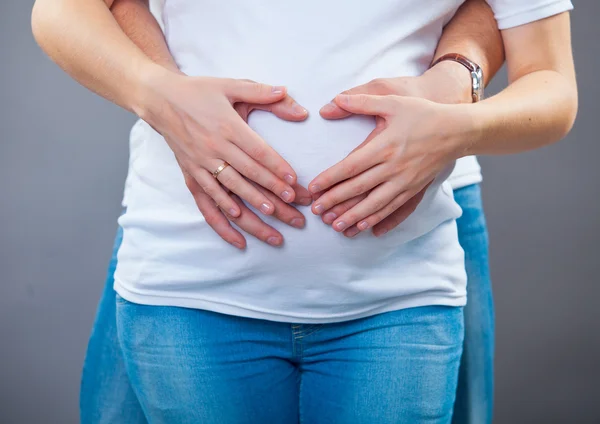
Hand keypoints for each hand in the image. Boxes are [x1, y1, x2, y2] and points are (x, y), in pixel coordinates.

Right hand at [137, 69, 305, 217]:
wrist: (159, 99)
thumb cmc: (198, 91)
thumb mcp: (230, 85)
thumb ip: (260, 91)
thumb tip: (286, 92)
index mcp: (227, 125)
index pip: (257, 150)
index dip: (276, 166)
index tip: (293, 179)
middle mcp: (214, 146)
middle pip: (248, 172)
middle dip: (271, 188)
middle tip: (291, 202)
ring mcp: (200, 161)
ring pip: (230, 187)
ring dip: (251, 202)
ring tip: (271, 214)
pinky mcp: (190, 172)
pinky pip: (206, 196)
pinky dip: (221, 210)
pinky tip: (236, 220)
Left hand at [309, 93, 469, 235]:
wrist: (458, 130)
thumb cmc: (423, 113)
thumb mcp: (392, 101)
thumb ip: (362, 101)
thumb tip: (334, 100)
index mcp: (384, 146)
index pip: (350, 166)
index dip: (330, 179)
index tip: (313, 188)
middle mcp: (393, 167)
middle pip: (358, 188)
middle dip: (335, 201)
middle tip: (316, 210)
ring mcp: (405, 181)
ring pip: (374, 204)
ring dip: (353, 216)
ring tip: (335, 226)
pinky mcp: (414, 189)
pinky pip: (393, 209)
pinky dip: (377, 219)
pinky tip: (364, 227)